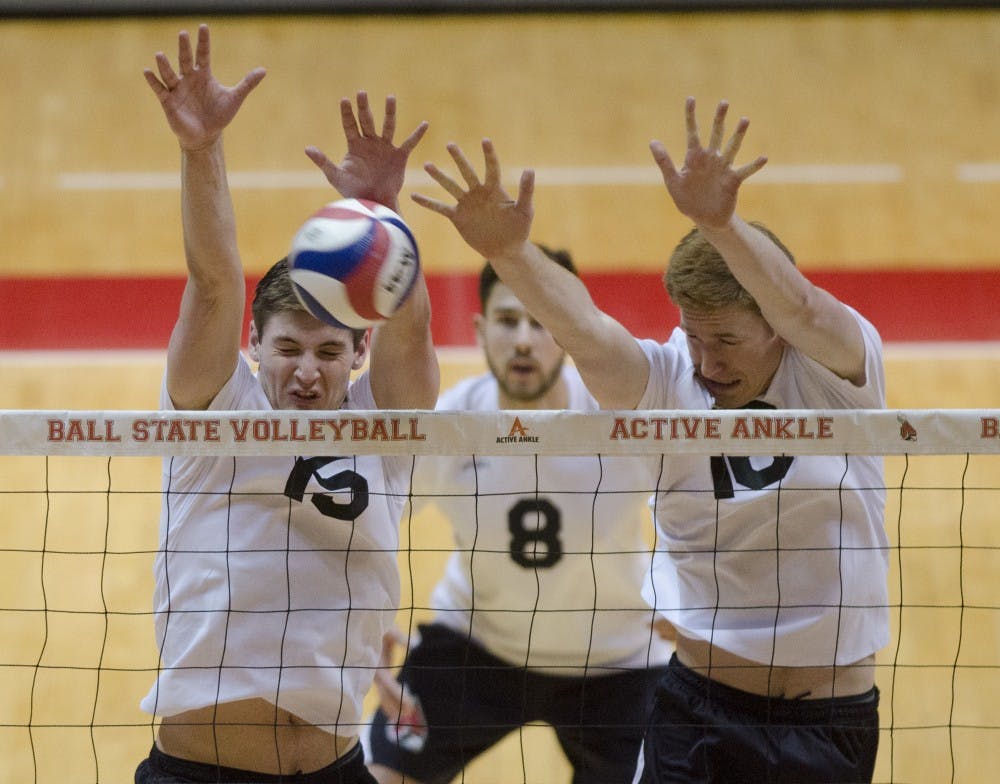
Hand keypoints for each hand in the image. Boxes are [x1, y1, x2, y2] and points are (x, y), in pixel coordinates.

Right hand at [143, 24, 265, 151]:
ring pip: (169, 74)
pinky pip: (159, 89)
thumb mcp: (234, 98)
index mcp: (203, 75)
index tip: (203, 27)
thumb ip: (247, 83)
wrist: (206, 136)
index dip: (203, 42)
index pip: (203, 54)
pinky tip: (147, 72)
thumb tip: (264, 70)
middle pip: (185, 60)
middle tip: (183, 34)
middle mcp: (188, 78)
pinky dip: (153, 81)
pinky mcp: (168, 101)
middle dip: (184, 48)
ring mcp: (177, 89)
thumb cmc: (219, 116)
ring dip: (164, 65)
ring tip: (160, 54)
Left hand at [305, 92, 427, 211]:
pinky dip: (417, 134)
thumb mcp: (336, 176)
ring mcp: (385, 148)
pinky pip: (409, 143)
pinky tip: (425, 124)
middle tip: (362, 92)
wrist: (373, 204)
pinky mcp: (399, 157)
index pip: (350, 125)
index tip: (344, 100)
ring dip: (389, 112)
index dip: (347, 113)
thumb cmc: (353, 192)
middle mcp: (370, 143)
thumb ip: (323, 161)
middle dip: (364, 107)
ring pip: (388, 126)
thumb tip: (307, 148)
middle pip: (367, 121)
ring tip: (390, 97)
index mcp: (355, 146)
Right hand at [372, 627, 426, 731]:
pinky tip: (394, 714)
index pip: (386, 681)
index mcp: (374, 663)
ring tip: (405, 717)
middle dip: (396, 704)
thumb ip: (400, 638)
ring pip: (382, 695)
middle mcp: (373, 672)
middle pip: (384, 693)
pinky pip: (382, 692)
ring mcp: (374, 675)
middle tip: (411, 714)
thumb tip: (416, 644)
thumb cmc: (376, 626)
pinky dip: (388, 703)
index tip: (408, 703)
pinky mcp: (377, 674)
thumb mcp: (388, 629)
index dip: (396, 692)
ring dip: (392, 706)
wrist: (362, 625)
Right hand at [412, 139, 534, 259]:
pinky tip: (413, 195)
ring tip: (427, 164)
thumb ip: (526, 191)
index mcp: (494, 189)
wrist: (505, 247)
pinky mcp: (458, 217)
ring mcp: (466, 204)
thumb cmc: (519, 229)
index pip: (491, 168)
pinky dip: (427, 202)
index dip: (489, 155)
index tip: (485, 140)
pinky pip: (440, 208)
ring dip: (439, 176)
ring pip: (450, 186)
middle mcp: (478, 192)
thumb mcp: (525, 210)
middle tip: (450, 144)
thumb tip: (530, 169)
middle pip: (467, 172)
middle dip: (459, 159)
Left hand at [650, 97, 766, 230]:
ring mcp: (723, 169)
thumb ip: (664, 162)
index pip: (692, 133)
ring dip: (738, 134)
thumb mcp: (672, 181)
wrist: (704, 219)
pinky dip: (754, 165)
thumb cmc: (687, 200)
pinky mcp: (733, 181)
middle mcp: (710, 159)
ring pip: (731, 148)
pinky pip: (745, 171)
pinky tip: (763, 157)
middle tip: (723, 102)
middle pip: (715, 135)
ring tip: (744, 119)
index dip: (691, 116)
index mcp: (694, 158)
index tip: (690, 99)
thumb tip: (652, 141)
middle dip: (719, 119)